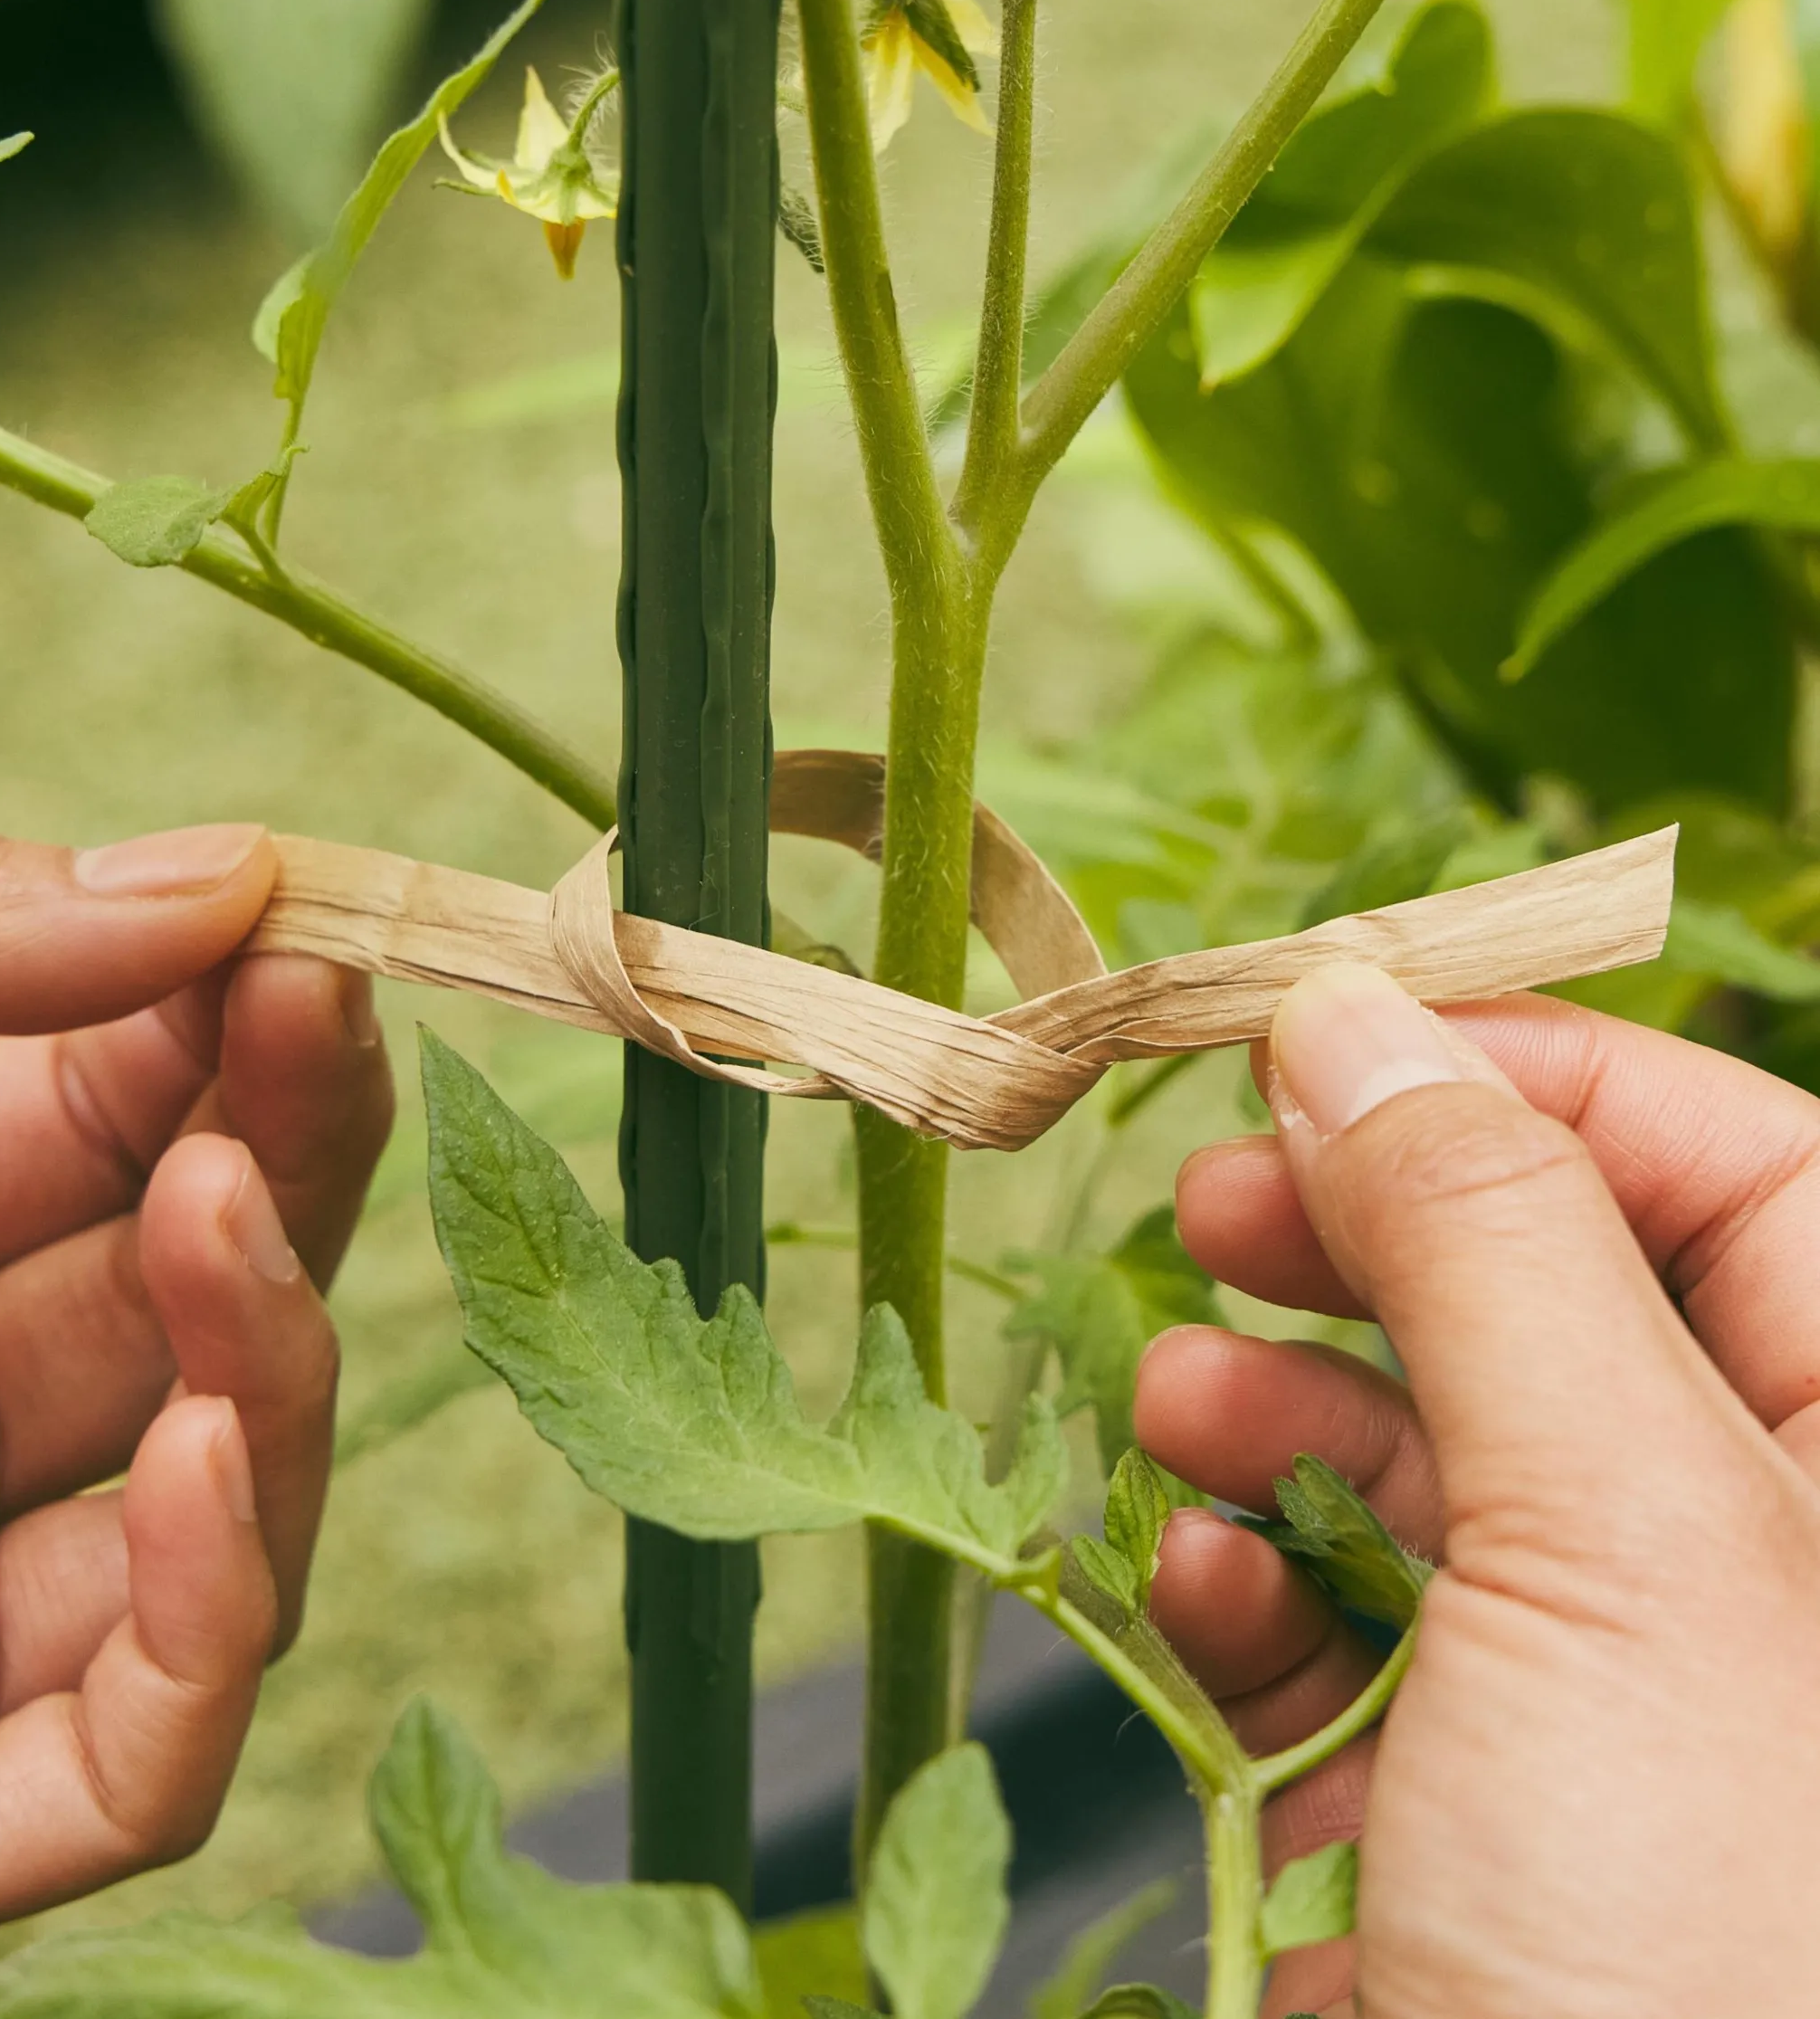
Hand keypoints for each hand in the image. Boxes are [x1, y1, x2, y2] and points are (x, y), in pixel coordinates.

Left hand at [0, 822, 391, 1945]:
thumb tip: (228, 872)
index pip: (137, 1130)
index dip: (246, 1031)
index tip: (317, 936)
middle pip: (205, 1306)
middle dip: (283, 1159)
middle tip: (311, 1027)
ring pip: (224, 1523)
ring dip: (271, 1360)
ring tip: (211, 1215)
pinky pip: (142, 1759)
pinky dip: (218, 1619)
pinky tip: (215, 1455)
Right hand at [1134, 968, 1819, 2018]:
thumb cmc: (1711, 1958)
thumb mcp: (1620, 1538)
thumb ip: (1487, 1242)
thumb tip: (1353, 1009)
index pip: (1737, 1164)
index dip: (1526, 1075)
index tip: (1322, 1028)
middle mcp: (1765, 1565)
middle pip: (1553, 1295)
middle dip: (1367, 1233)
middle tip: (1210, 1194)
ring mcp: (1608, 1692)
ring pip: (1428, 1451)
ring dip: (1279, 1402)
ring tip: (1174, 1399)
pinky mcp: (1469, 1801)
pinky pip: (1356, 1623)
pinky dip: (1255, 1579)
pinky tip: (1190, 1580)